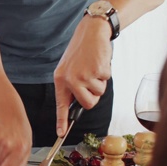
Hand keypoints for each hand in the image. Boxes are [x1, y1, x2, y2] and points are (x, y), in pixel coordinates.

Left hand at [53, 16, 112, 135]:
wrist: (91, 32)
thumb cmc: (82, 52)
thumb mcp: (69, 69)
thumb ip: (71, 86)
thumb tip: (77, 104)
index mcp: (61, 80)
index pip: (61, 105)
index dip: (62, 121)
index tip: (60, 134)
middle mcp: (70, 80)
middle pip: (87, 104)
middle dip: (94, 96)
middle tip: (92, 81)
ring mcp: (83, 75)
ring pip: (99, 93)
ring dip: (100, 82)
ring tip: (94, 67)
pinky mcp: (96, 70)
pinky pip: (106, 80)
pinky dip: (106, 72)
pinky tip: (99, 61)